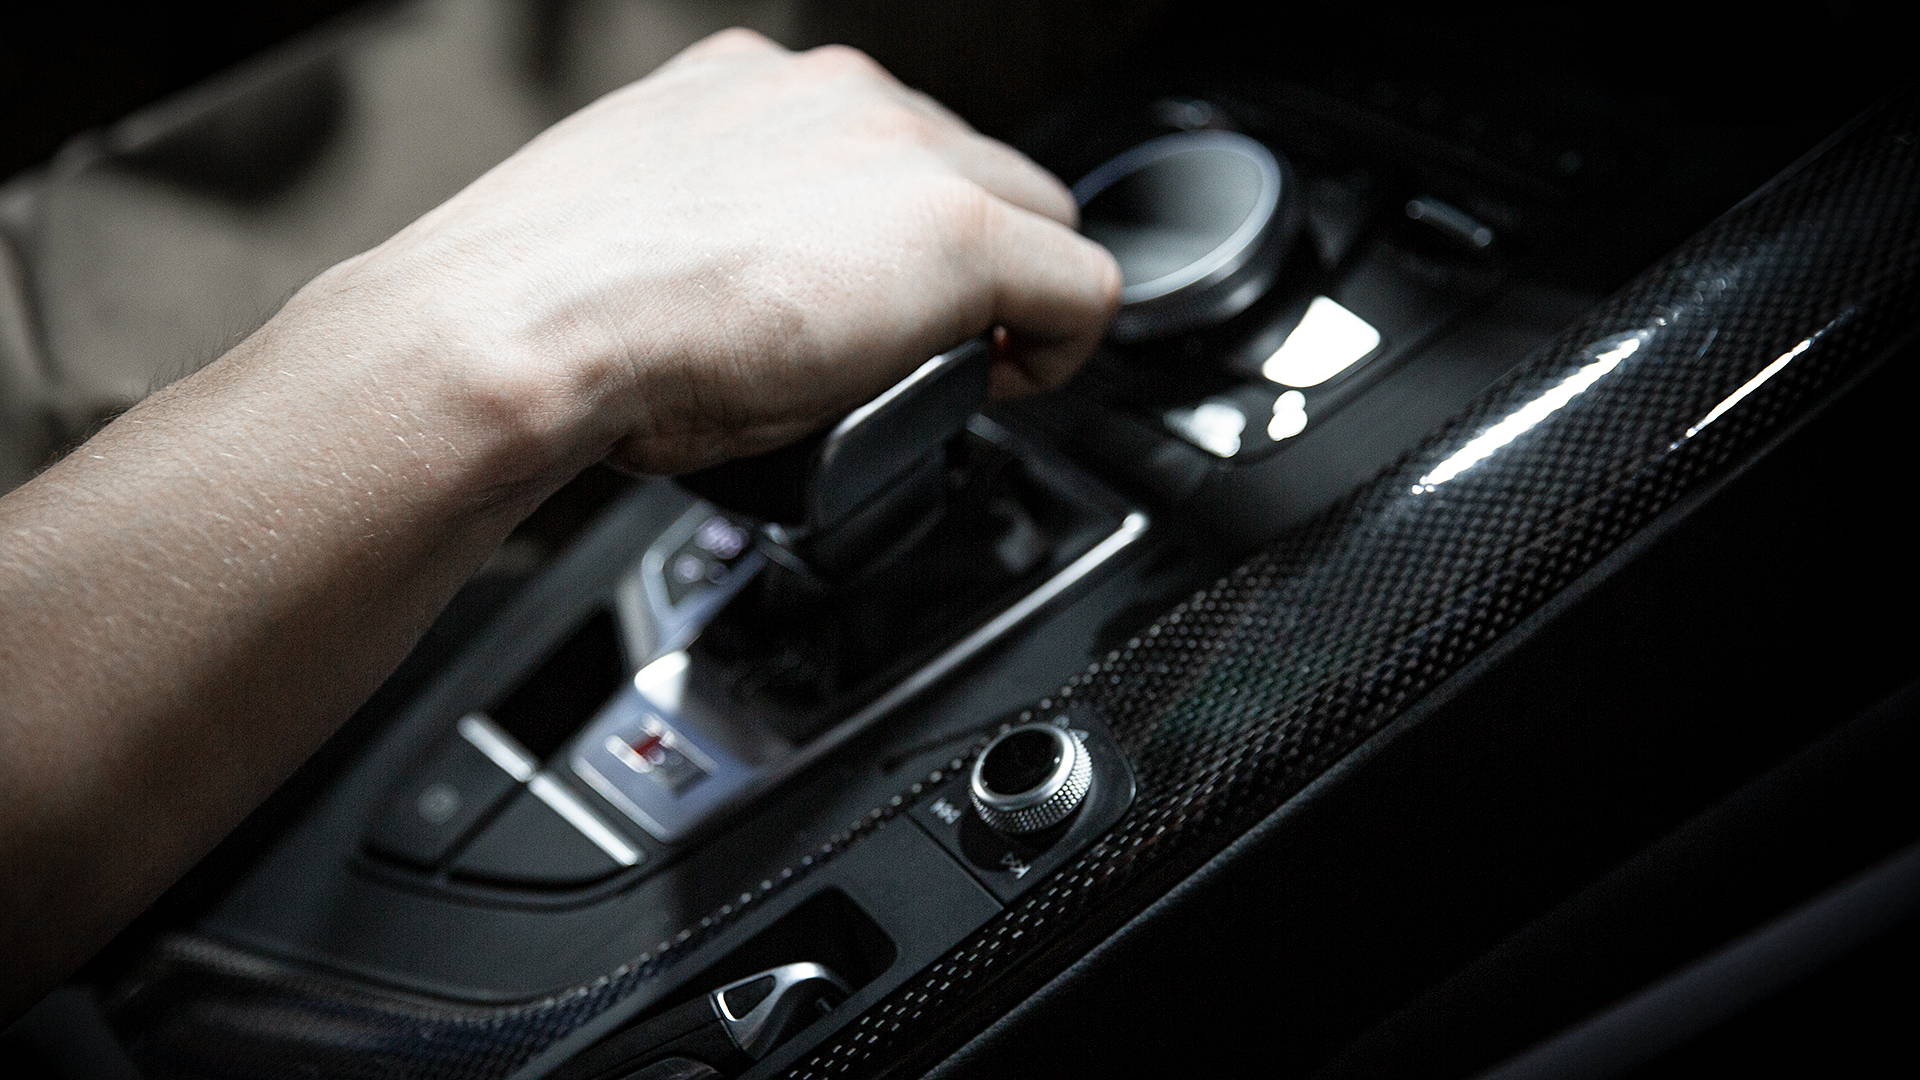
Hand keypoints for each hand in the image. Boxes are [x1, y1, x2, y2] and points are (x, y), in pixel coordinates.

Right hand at [295, 27, 1121, 476]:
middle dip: (968, 262)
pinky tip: (1012, 384)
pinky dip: (1063, 345)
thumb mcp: (638, 238)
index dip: (904, 236)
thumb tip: (739, 301)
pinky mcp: (962, 230)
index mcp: (758, 85)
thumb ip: (713, 232)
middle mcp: (842, 95)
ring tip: (957, 369)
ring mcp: (906, 153)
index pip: (890, 145)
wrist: (522, 330)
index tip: (882, 302)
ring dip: (1008, 295)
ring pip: (1037, 215)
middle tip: (921, 347)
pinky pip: (1081, 285)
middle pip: (979, 169)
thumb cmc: (548, 312)